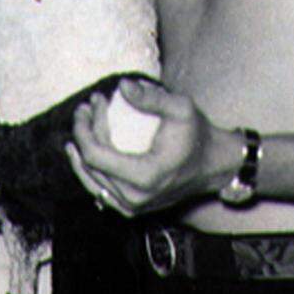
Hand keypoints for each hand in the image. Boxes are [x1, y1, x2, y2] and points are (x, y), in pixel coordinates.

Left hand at [66, 79, 235, 216]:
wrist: (213, 165)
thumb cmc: (197, 135)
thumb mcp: (180, 109)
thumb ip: (150, 97)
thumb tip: (122, 85)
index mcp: (144, 176)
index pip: (96, 155)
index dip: (84, 128)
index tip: (89, 104)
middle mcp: (134, 198)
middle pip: (91, 165)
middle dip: (83, 132)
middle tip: (87, 107)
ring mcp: (132, 207)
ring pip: (90, 180)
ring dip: (81, 150)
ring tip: (82, 123)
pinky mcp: (131, 208)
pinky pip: (99, 190)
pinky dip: (88, 169)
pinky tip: (81, 152)